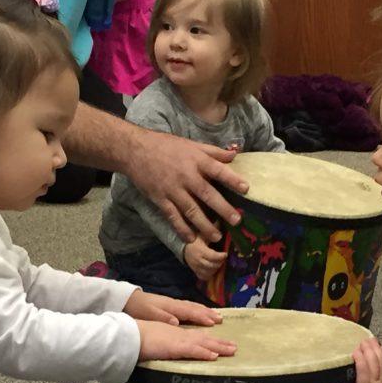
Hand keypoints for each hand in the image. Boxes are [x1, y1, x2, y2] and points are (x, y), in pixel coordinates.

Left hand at [124, 289, 223, 325]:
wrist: (129, 299)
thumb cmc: (139, 308)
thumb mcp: (148, 314)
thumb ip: (162, 318)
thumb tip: (177, 322)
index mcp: (171, 307)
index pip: (189, 312)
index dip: (201, 317)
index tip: (213, 323)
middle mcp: (175, 304)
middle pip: (195, 308)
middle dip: (209, 314)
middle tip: (221, 320)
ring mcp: (174, 304)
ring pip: (193, 306)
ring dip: (206, 311)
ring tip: (217, 316)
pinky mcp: (171, 305)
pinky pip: (189, 307)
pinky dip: (199, 310)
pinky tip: (202, 313)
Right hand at [125, 130, 248, 243]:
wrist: (135, 150)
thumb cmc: (166, 146)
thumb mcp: (191, 144)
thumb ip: (214, 151)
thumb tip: (236, 153)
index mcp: (196, 160)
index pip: (217, 170)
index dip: (232, 179)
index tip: (246, 189)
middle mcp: (186, 176)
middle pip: (207, 194)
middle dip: (222, 208)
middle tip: (236, 220)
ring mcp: (172, 189)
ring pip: (191, 210)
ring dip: (204, 224)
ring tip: (216, 237)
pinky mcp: (160, 199)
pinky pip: (173, 216)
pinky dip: (182, 228)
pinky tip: (191, 238)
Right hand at [136, 320, 235, 361]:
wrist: (128, 334)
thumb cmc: (136, 337)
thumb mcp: (152, 340)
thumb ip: (161, 344)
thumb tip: (164, 349)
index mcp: (173, 331)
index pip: (194, 335)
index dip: (208, 338)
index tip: (219, 341)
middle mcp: (179, 333)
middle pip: (203, 337)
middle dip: (219, 341)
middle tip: (233, 346)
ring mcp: (178, 339)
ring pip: (203, 342)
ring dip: (218, 346)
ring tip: (232, 350)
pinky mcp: (175, 346)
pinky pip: (193, 350)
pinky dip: (205, 352)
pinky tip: (215, 356)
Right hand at [184, 238, 227, 280]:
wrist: (184, 248)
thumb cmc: (196, 241)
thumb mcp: (202, 235)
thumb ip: (210, 235)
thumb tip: (220, 236)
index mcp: (200, 251)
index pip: (213, 256)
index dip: (221, 256)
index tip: (225, 254)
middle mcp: (198, 261)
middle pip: (212, 266)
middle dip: (220, 263)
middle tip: (222, 259)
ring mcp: (196, 267)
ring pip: (209, 272)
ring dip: (216, 269)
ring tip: (218, 263)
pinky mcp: (195, 272)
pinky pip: (204, 277)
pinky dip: (210, 274)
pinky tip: (212, 269)